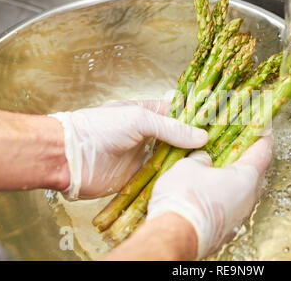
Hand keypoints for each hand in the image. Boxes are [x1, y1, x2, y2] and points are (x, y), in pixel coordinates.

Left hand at [49, 100, 207, 199]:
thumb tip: (201, 136)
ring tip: (213, 163)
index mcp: (148, 113)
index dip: (197, 117)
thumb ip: (171, 127)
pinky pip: (162, 177)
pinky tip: (192, 178)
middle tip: (222, 146)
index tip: (219, 122)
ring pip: (173, 158)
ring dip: (188, 161)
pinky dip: (175, 177)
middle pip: (179, 137)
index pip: (178, 112)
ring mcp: (145, 156)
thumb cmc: (99, 129)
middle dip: (197, 141)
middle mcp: (149, 134)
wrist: (68, 157)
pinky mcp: (140, 177)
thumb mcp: (138, 119)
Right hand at [146, 133, 272, 258]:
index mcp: (246, 179)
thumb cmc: (184, 199)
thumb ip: (201, 158)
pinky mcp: (226, 228)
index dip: (263, 135)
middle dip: (248, 156)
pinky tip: (210, 187)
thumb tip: (204, 159)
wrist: (173, 237)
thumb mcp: (189, 166)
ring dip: (234, 176)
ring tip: (220, 165)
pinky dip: (225, 192)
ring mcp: (238, 216)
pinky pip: (231, 204)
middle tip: (239, 143)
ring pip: (243, 190)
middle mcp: (248, 199)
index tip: (263, 125)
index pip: (263, 151)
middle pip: (255, 172)